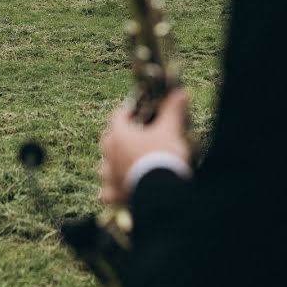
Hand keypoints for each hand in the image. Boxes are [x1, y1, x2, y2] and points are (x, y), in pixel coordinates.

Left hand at [99, 89, 190, 204]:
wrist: (161, 190)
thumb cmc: (163, 156)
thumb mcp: (170, 130)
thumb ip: (173, 110)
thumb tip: (181, 93)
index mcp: (119, 135)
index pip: (118, 116)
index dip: (128, 111)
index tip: (137, 110)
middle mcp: (110, 154)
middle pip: (108, 140)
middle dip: (118, 136)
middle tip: (132, 136)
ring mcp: (110, 175)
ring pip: (104, 166)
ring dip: (112, 164)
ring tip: (123, 164)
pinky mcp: (114, 194)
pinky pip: (108, 192)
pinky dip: (112, 190)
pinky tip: (120, 189)